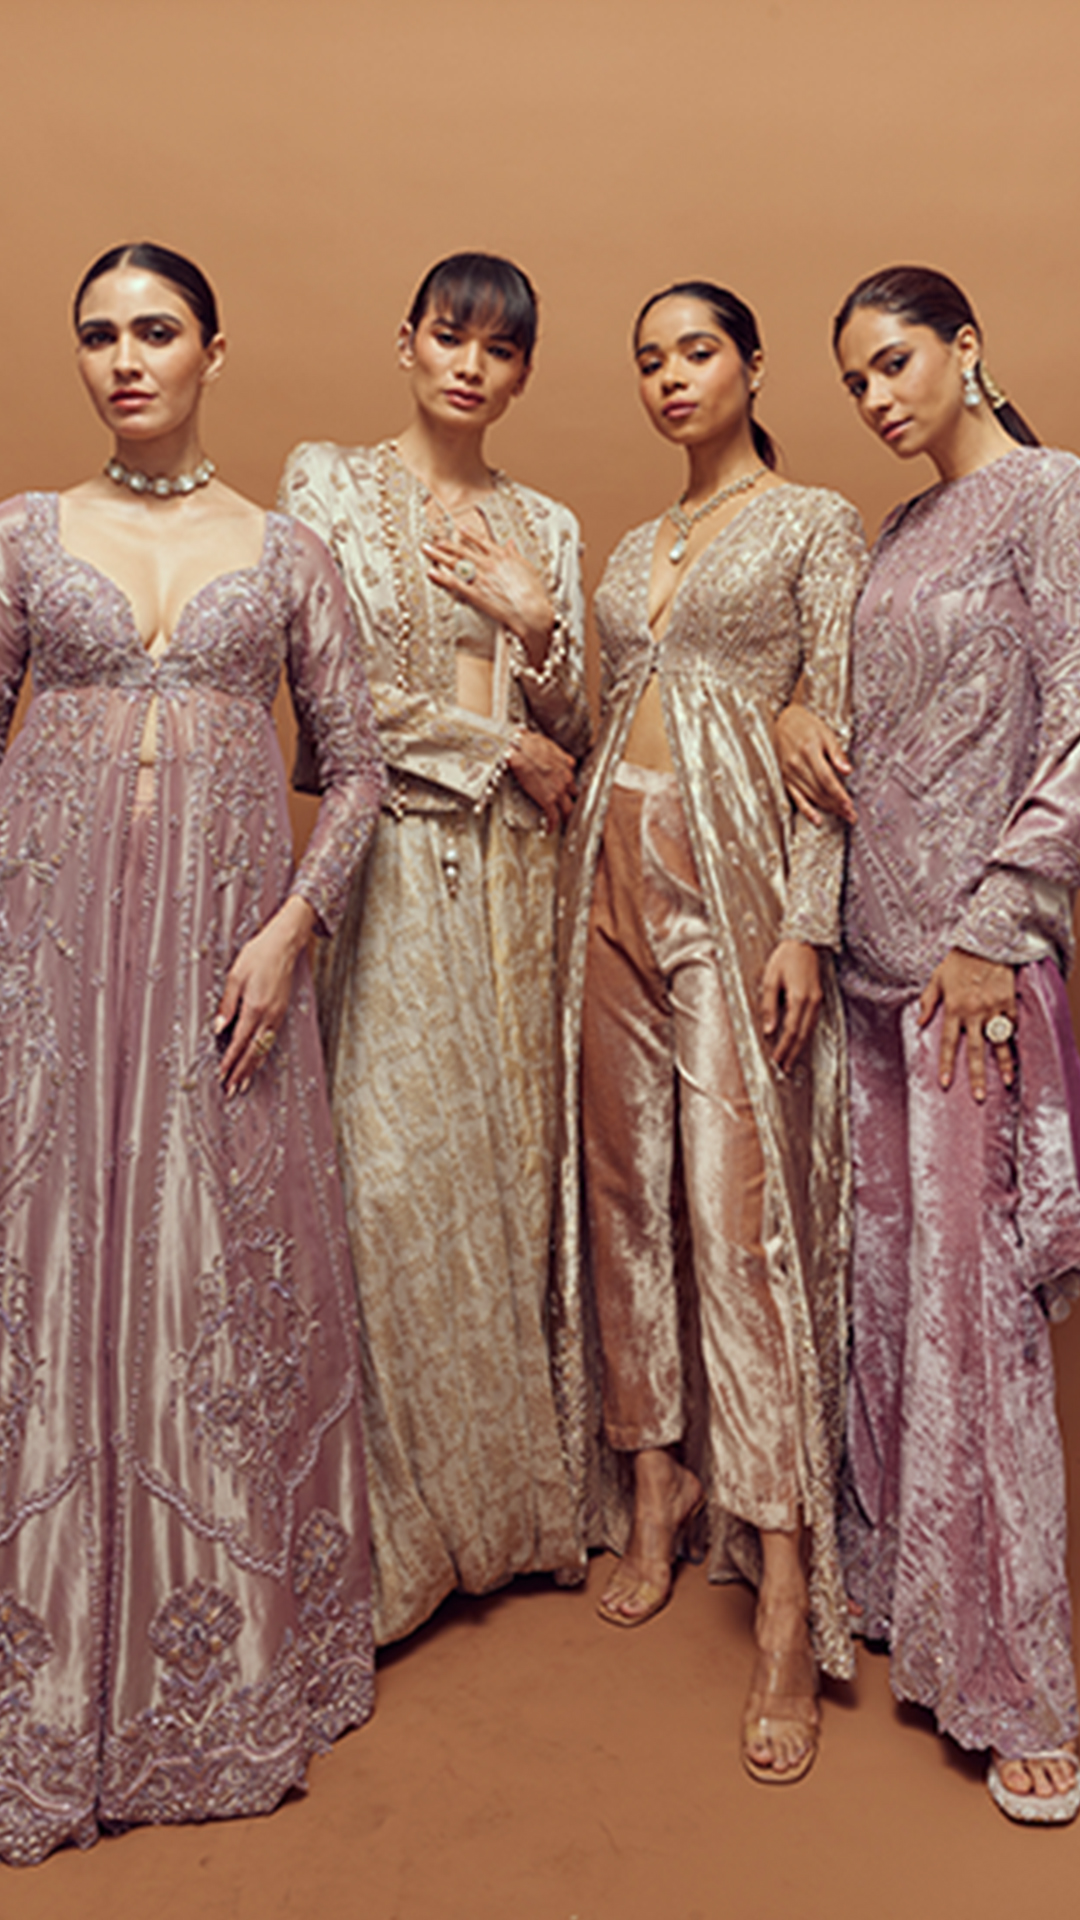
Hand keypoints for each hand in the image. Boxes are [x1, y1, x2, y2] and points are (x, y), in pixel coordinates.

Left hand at [215, 895, 315, 1095]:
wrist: (284, 943)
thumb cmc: (258, 955)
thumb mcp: (235, 977)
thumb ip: (226, 1005)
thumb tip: (217, 1029)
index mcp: (255, 1007)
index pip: (239, 1042)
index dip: (230, 1061)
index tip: (222, 1076)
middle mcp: (269, 1015)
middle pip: (254, 1051)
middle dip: (241, 1072)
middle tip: (232, 1090)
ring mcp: (278, 1014)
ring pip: (264, 1048)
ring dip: (253, 1067)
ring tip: (244, 1083)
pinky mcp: (281, 1010)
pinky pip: (271, 1038)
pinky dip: (262, 1053)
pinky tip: (257, 1059)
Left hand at [422, 527, 554, 666]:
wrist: (531, 612)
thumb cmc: (534, 593)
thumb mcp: (528, 568)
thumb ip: (516, 554)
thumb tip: (511, 543)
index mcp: (501, 556)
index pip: (481, 541)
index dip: (469, 534)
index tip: (459, 529)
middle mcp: (488, 564)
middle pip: (462, 550)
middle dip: (446, 544)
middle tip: (434, 540)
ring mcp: (479, 578)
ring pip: (454, 563)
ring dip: (438, 555)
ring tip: (426, 550)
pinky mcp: (475, 594)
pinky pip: (454, 584)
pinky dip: (441, 577)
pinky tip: (430, 572)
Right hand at [507, 729, 576, 830]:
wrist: (519, 748)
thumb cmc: (530, 743)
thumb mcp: (551, 746)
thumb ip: (560, 756)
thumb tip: (565, 760)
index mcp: (568, 766)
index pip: (573, 782)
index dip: (569, 789)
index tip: (566, 794)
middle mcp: (567, 779)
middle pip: (574, 797)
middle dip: (571, 803)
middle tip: (566, 811)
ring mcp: (559, 790)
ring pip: (569, 809)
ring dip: (565, 817)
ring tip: (562, 825)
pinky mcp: (548, 799)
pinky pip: (554, 817)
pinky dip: (552, 825)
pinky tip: (548, 831)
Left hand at [760, 940, 822, 1071]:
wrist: (805, 940)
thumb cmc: (785, 956)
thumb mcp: (771, 979)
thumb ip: (769, 1006)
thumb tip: (768, 1029)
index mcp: (799, 997)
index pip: (790, 1030)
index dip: (783, 1047)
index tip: (776, 1060)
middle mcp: (812, 1001)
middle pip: (802, 1034)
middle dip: (793, 1053)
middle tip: (784, 1068)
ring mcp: (818, 1000)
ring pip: (809, 1030)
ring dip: (799, 1047)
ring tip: (790, 1060)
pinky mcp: (818, 997)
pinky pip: (812, 1022)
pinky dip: (805, 1035)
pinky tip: (798, 1041)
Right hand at [773, 706, 854, 825]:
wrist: (782, 721)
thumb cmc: (806, 726)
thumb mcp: (825, 733)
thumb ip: (836, 753)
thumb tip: (848, 771)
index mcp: (808, 751)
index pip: (826, 778)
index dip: (838, 794)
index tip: (850, 804)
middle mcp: (796, 765)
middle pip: (820, 790)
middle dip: (837, 805)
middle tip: (852, 816)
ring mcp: (789, 774)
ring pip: (811, 796)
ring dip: (828, 809)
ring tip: (843, 816)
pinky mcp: (785, 779)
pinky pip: (796, 798)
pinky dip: (807, 811)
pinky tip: (817, 820)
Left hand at [918, 947, 1015, 1100]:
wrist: (986, 941)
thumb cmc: (959, 959)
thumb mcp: (936, 978)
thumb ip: (927, 1001)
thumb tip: (919, 1022)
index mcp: (953, 1009)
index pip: (948, 1043)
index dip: (946, 1065)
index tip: (944, 1084)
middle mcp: (973, 1013)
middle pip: (975, 1051)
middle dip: (976, 1076)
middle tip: (980, 1096)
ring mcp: (993, 1009)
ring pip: (998, 1042)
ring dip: (1003, 1063)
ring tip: (1006, 1081)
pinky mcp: (1008, 1002)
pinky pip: (1011, 1024)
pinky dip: (1011, 1036)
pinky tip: (1013, 1050)